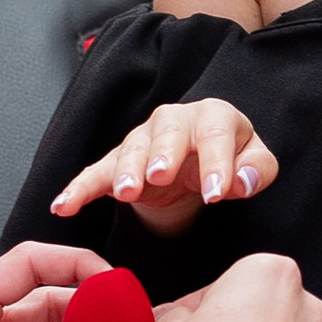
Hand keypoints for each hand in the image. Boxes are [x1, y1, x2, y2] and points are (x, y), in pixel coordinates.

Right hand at [49, 100, 278, 236]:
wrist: (198, 162)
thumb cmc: (230, 158)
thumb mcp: (253, 162)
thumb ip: (257, 170)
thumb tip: (242, 181)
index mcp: (213, 116)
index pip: (215, 135)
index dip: (217, 164)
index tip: (217, 194)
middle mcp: (175, 120)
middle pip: (167, 131)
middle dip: (163, 153)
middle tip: (160, 176)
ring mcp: (143, 138)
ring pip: (131, 149)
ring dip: (126, 170)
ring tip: (125, 192)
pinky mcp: (118, 161)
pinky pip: (96, 172)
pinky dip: (80, 188)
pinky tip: (64, 205)